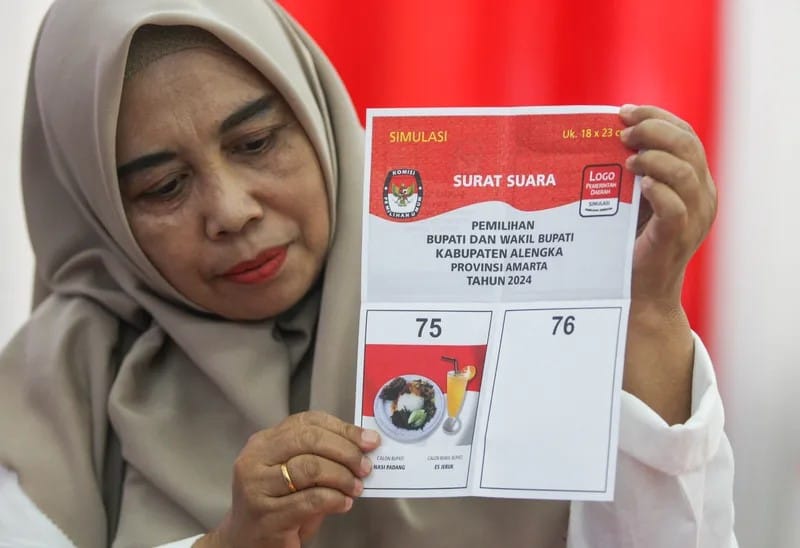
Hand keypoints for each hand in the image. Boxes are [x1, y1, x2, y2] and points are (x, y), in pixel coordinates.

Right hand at [196, 411, 380, 547]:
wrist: (245, 543)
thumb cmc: (276, 505)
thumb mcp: (293, 473)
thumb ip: (319, 456)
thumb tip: (361, 447)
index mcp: (263, 442)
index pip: (307, 422)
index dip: (342, 429)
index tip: (369, 440)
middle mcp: (255, 460)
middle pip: (309, 440)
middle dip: (345, 451)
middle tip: (365, 466)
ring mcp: (257, 488)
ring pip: (310, 468)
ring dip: (342, 477)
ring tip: (356, 487)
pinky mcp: (267, 516)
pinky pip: (310, 500)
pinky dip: (334, 499)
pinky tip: (343, 503)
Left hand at [620, 104, 716, 304]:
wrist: (639, 291)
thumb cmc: (631, 242)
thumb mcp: (636, 199)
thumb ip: (633, 172)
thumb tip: (605, 137)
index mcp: (696, 182)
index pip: (685, 135)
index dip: (658, 117)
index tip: (626, 111)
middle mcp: (702, 196)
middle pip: (687, 146)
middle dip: (654, 130)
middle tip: (624, 132)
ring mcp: (694, 218)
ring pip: (685, 172)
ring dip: (653, 158)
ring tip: (627, 159)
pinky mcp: (677, 238)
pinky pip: (675, 207)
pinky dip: (658, 190)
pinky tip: (641, 185)